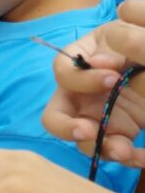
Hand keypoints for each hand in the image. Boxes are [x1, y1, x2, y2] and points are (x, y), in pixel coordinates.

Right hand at [42, 0, 144, 166]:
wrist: (143, 52)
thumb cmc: (127, 38)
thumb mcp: (118, 34)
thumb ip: (110, 44)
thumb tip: (102, 63)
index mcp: (74, 67)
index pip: (63, 74)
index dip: (83, 79)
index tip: (113, 77)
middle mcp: (77, 96)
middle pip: (55, 119)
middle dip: (68, 128)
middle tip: (90, 131)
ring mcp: (96, 118)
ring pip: (84, 142)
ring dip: (101, 149)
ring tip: (124, 151)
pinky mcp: (118, 133)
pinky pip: (116, 151)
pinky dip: (130, 158)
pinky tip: (143, 156)